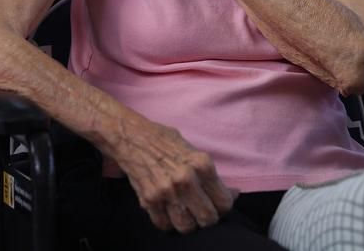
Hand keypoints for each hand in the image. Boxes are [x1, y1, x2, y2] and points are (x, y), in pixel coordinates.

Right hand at [104, 112, 233, 232]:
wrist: (130, 136)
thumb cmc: (163, 140)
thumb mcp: (192, 151)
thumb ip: (210, 175)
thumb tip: (232, 194)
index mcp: (201, 164)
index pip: (224, 202)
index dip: (222, 207)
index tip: (216, 204)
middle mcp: (186, 179)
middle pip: (208, 219)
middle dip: (207, 218)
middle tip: (201, 211)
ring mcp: (166, 191)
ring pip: (186, 227)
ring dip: (187, 223)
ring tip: (185, 213)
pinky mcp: (148, 199)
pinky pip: (164, 224)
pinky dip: (167, 221)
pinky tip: (167, 210)